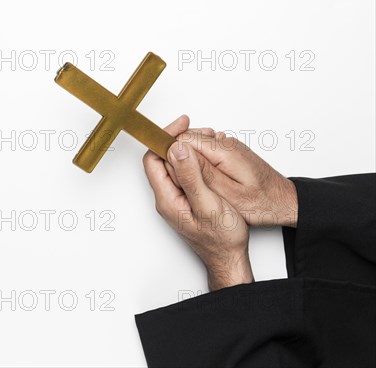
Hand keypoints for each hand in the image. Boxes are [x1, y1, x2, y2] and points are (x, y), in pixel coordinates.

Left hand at [143, 115, 253, 290]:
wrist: (230, 258)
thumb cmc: (222, 239)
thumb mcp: (209, 205)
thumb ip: (192, 177)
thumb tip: (178, 150)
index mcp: (167, 198)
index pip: (153, 158)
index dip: (165, 138)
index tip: (182, 125)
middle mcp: (167, 198)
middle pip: (162, 159)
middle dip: (178, 140)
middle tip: (200, 131)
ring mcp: (175, 199)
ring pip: (174, 165)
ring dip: (188, 150)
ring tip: (207, 141)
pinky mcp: (185, 200)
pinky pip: (184, 174)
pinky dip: (194, 161)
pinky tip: (208, 158)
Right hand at [168, 130, 297, 227]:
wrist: (284, 202)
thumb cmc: (261, 203)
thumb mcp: (227, 193)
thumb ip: (200, 172)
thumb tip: (177, 151)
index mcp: (223, 151)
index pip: (183, 139)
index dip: (167, 150)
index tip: (161, 167)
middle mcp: (224, 143)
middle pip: (186, 138)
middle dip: (174, 155)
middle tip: (174, 180)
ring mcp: (227, 146)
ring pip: (194, 143)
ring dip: (185, 159)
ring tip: (186, 181)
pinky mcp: (229, 152)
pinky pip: (204, 149)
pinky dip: (196, 161)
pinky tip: (200, 178)